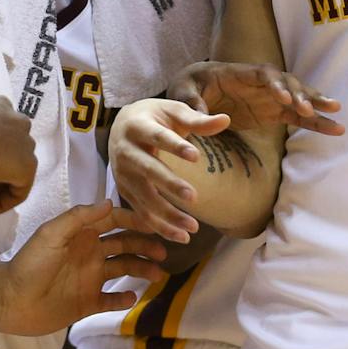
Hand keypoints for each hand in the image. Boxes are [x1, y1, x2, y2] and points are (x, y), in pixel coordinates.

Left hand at [0, 204, 167, 334]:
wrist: (8, 301)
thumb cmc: (29, 264)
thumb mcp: (52, 234)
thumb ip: (79, 217)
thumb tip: (110, 201)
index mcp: (82, 235)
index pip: (115, 222)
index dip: (136, 221)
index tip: (157, 222)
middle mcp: (90, 254)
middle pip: (125, 245)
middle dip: (146, 245)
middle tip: (165, 251)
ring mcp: (90, 279)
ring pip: (124, 270)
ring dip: (142, 269)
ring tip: (157, 274)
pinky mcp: (87, 303)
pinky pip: (111, 299)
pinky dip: (124, 298)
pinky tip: (132, 296)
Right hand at [110, 99, 229, 240]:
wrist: (121, 126)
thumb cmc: (154, 117)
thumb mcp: (174, 112)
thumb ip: (198, 120)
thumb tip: (226, 120)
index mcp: (137, 126)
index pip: (158, 136)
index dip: (175, 147)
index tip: (196, 157)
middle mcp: (125, 151)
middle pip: (148, 170)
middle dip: (169, 184)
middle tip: (194, 197)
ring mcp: (122, 174)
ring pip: (144, 197)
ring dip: (167, 214)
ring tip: (193, 228)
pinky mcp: (124, 191)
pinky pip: (141, 212)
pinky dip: (159, 226)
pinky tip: (180, 236)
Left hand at [167, 61, 343, 134]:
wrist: (195, 90)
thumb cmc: (189, 86)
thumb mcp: (183, 91)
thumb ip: (191, 103)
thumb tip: (203, 116)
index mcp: (240, 73)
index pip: (263, 75)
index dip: (275, 84)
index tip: (283, 97)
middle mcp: (261, 83)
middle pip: (287, 83)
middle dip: (299, 94)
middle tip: (308, 109)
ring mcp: (270, 97)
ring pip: (299, 98)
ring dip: (316, 104)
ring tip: (336, 112)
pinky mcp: (274, 112)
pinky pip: (298, 117)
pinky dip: (315, 122)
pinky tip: (334, 129)